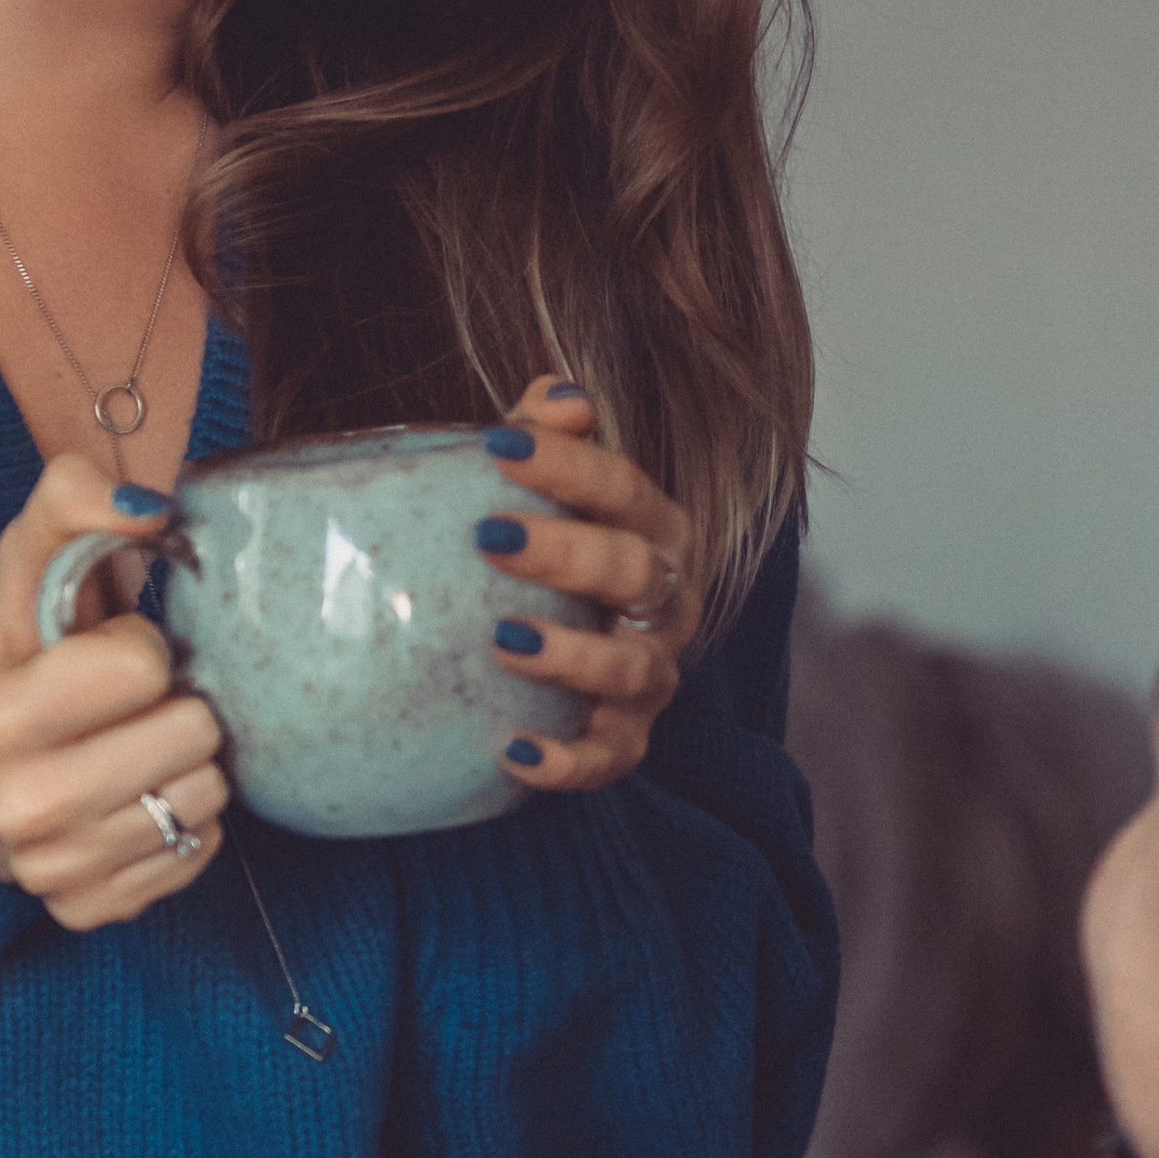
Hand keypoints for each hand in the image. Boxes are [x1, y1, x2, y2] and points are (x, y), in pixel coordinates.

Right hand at [0, 453, 229, 928]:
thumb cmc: (17, 661)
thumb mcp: (24, 570)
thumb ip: (71, 505)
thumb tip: (149, 505)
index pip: (145, 664)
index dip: (141, 648)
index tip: (109, 656)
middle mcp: (22, 807)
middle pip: (193, 735)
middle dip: (177, 707)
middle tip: (133, 708)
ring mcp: (57, 870)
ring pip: (208, 795)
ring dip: (187, 763)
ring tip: (136, 749)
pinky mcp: (93, 911)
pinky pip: (201, 851)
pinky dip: (181, 820)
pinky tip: (135, 799)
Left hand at [480, 378, 697, 794]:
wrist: (553, 648)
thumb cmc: (545, 553)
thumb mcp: (539, 488)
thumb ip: (545, 435)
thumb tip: (560, 395)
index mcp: (654, 529)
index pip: (623, 488)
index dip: (566, 465)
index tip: (497, 447)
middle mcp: (669, 600)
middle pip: (634, 571)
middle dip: (566, 553)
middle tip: (489, 539)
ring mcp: (652, 673)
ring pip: (634, 668)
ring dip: (572, 655)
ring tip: (503, 640)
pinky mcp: (626, 739)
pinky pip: (610, 759)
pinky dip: (568, 761)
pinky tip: (514, 752)